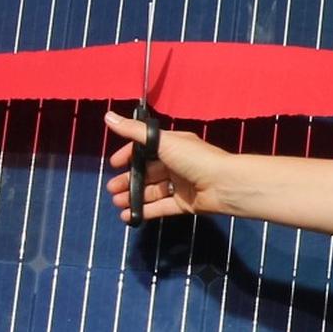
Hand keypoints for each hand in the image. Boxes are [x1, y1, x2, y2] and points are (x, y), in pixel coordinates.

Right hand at [100, 111, 229, 221]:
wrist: (225, 184)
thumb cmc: (194, 158)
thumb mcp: (163, 141)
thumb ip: (134, 131)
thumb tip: (108, 116)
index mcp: (173, 146)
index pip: (146, 149)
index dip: (129, 156)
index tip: (114, 164)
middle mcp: (176, 164)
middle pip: (147, 173)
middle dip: (128, 180)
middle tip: (111, 190)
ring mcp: (180, 185)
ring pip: (152, 191)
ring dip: (133, 197)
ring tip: (117, 203)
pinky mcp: (184, 203)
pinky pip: (161, 207)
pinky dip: (145, 211)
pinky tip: (129, 216)